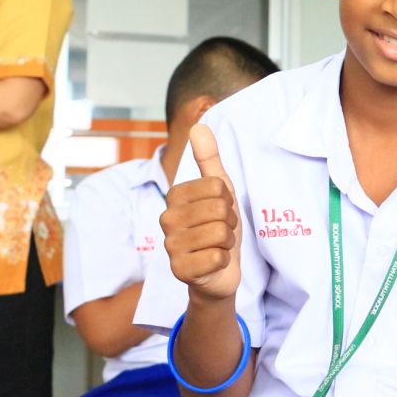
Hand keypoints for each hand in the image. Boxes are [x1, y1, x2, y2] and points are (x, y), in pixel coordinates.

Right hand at [160, 125, 240, 301]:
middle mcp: (166, 219)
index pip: (218, 187)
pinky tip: (212, 263)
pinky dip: (223, 261)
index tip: (221, 211)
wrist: (218, 271)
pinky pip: (218, 258)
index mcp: (175, 196)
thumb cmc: (218, 227)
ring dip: (227, 242)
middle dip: (230, 222)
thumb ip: (209, 159)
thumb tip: (199, 125)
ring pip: (220, 234)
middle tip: (221, 230)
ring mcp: (170, 246)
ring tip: (217, 245)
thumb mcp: (220, 191)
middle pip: (220, 210)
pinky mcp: (179, 271)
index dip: (229, 200)